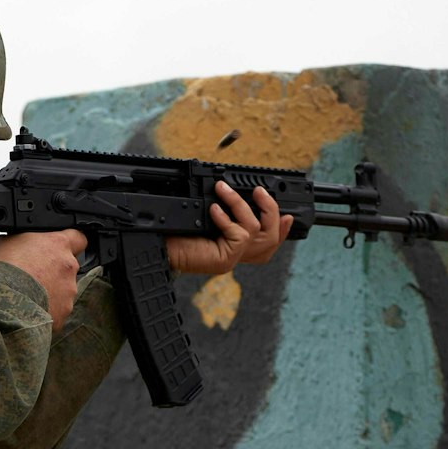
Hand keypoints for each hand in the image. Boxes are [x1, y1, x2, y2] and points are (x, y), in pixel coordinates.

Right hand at [0, 229, 85, 330]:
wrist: (0, 302)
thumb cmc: (1, 269)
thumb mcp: (5, 241)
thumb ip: (23, 241)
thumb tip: (21, 245)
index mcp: (58, 244)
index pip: (78, 238)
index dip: (70, 243)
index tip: (60, 248)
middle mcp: (68, 267)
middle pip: (68, 267)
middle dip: (54, 271)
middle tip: (33, 275)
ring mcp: (68, 292)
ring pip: (63, 290)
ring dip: (50, 291)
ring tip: (28, 295)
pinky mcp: (63, 313)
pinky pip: (57, 310)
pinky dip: (46, 310)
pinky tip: (29, 309)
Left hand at [164, 182, 293, 275]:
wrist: (158, 248)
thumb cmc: (176, 233)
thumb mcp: (204, 217)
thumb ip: (224, 209)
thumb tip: (234, 189)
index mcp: (235, 247)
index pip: (268, 243)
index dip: (282, 231)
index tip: (288, 215)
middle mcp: (237, 255)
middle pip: (271, 237)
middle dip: (270, 210)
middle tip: (259, 191)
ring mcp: (232, 258)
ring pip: (255, 230)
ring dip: (240, 204)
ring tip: (224, 190)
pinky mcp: (226, 259)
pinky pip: (239, 235)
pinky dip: (227, 218)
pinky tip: (213, 210)